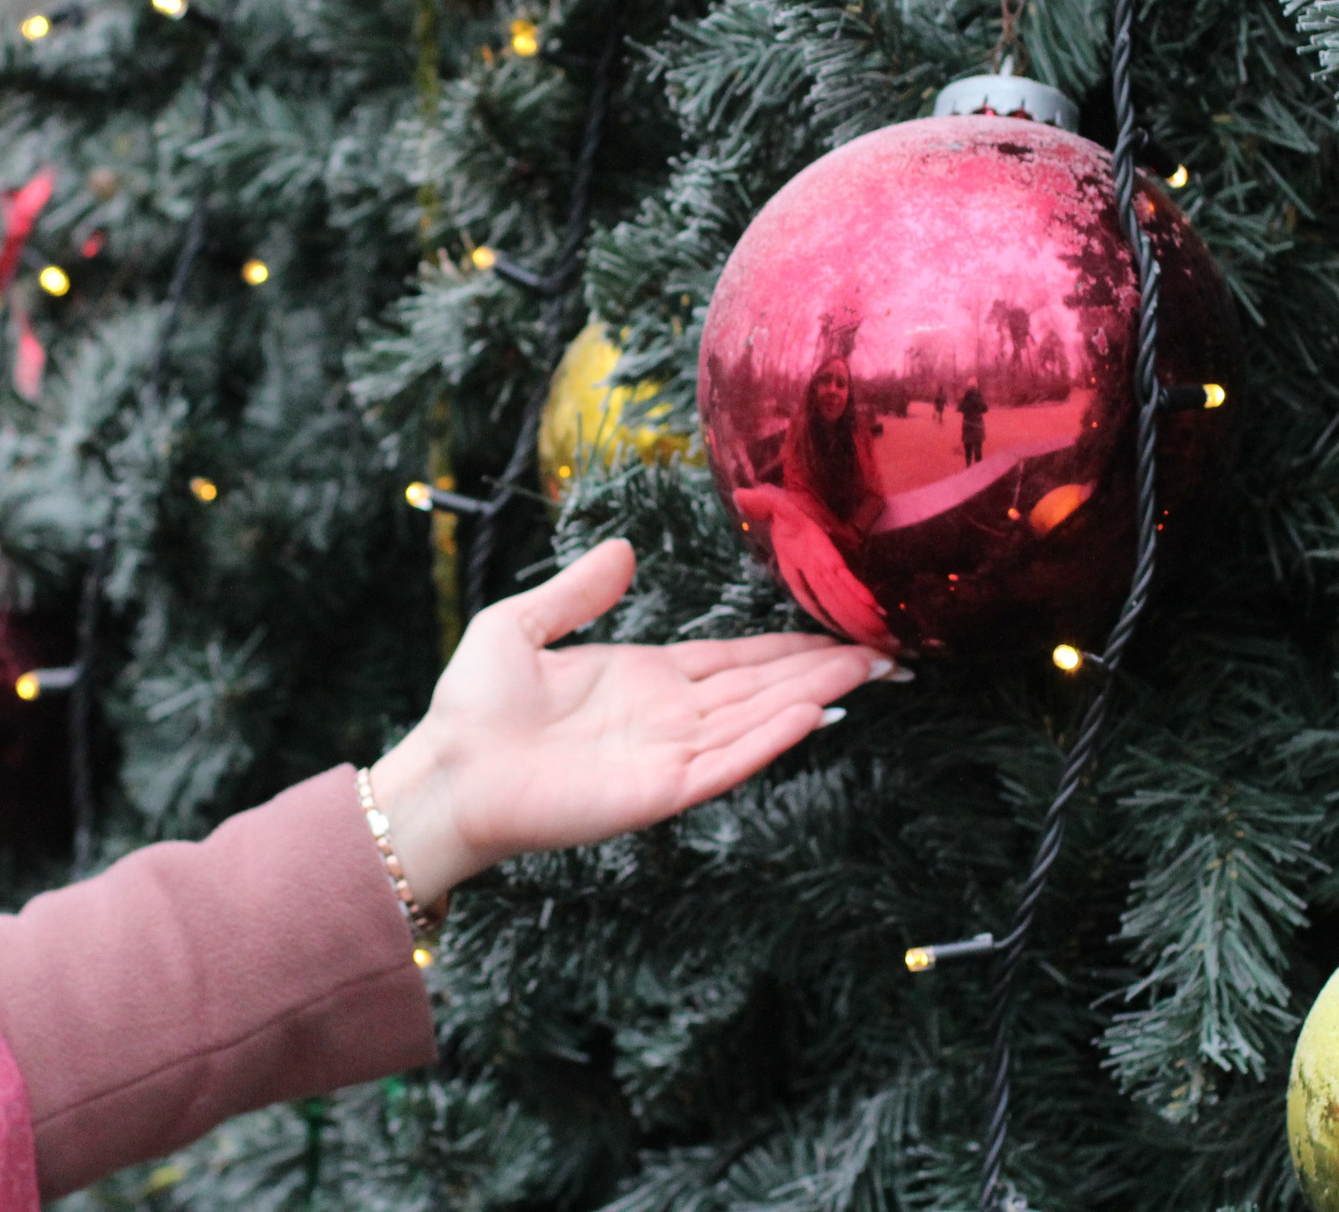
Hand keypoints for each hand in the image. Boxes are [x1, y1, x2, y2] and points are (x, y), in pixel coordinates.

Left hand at [367, 539, 897, 904]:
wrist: (449, 770)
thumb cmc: (474, 706)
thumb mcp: (520, 625)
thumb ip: (577, 591)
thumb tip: (622, 548)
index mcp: (645, 679)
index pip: (735, 661)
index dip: (789, 648)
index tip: (843, 631)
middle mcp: (668, 717)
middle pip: (762, 688)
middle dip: (824, 669)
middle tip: (888, 652)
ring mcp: (668, 754)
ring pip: (757, 720)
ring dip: (813, 696)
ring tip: (870, 670)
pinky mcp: (658, 790)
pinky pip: (726, 762)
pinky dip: (769, 738)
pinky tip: (811, 714)